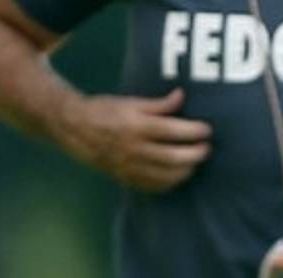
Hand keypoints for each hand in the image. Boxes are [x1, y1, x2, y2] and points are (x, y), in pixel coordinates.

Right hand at [55, 88, 211, 191]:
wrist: (75, 130)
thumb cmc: (106, 110)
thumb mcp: (131, 102)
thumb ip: (159, 104)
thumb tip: (182, 95)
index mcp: (136, 126)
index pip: (172, 131)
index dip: (194, 131)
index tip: (207, 130)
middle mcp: (133, 149)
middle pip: (173, 157)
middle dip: (195, 154)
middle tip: (207, 148)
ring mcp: (129, 167)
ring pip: (165, 175)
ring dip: (186, 170)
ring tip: (196, 161)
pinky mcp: (125, 178)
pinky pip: (152, 186)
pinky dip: (170, 182)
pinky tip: (179, 174)